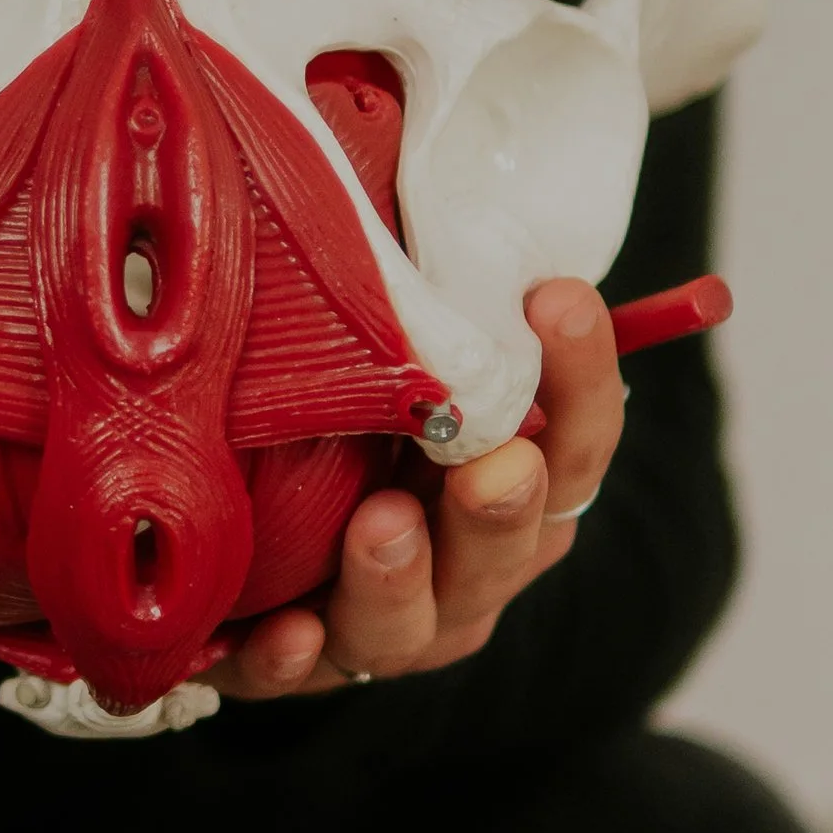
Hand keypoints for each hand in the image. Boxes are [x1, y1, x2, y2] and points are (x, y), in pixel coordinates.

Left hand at [213, 279, 622, 704]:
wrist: (251, 542)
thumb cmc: (347, 416)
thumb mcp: (396, 350)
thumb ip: (431, 294)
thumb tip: (425, 158)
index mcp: (516, 485)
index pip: (577, 440)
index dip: (581, 377)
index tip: (558, 301)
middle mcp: (466, 569)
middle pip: (508, 548)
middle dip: (502, 507)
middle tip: (494, 466)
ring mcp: (389, 626)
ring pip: (412, 624)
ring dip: (400, 578)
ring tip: (382, 526)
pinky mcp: (295, 664)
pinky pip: (297, 674)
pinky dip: (293, 657)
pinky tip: (283, 633)